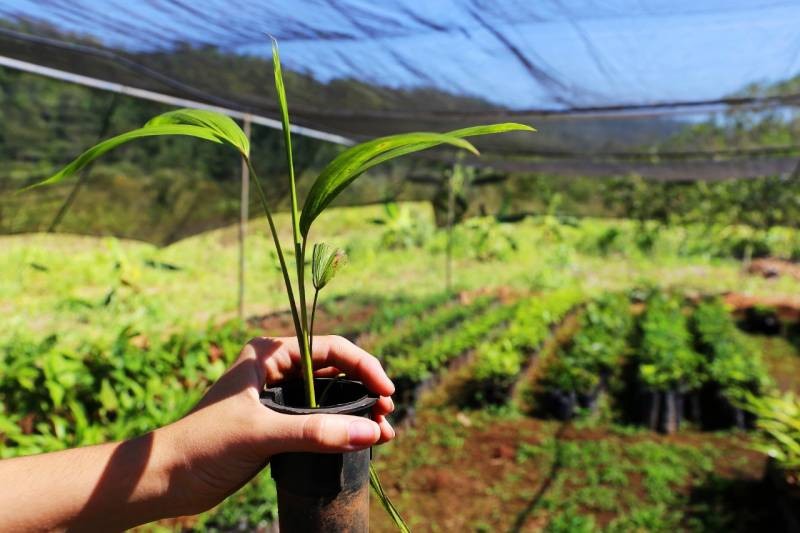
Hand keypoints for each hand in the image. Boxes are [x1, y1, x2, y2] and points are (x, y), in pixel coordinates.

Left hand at [161, 335, 395, 515]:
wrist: (165, 480)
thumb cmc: (203, 446)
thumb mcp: (261, 433)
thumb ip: (315, 432)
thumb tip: (370, 432)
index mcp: (269, 354)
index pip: (331, 349)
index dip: (364, 366)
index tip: (386, 391)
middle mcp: (276, 370)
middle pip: (336, 372)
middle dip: (366, 391)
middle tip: (387, 415)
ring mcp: (278, 398)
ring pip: (331, 398)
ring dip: (358, 412)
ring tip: (384, 433)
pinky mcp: (277, 425)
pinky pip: (320, 421)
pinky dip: (342, 430)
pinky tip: (362, 443)